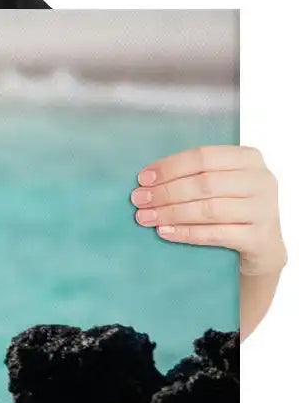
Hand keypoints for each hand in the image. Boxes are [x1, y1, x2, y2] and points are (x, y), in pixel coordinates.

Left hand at [129, 145, 286, 276]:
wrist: (263, 245)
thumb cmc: (233, 208)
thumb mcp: (223, 183)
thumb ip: (194, 175)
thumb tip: (147, 179)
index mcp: (249, 159)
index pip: (204, 157)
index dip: (170, 167)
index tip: (143, 178)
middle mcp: (261, 181)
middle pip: (204, 183)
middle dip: (165, 192)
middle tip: (139, 199)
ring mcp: (263, 210)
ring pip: (209, 209)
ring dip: (171, 213)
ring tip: (145, 217)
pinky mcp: (259, 238)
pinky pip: (215, 234)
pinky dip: (186, 233)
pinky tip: (164, 232)